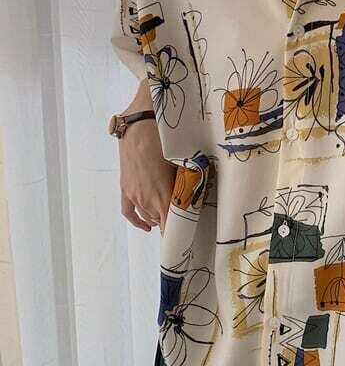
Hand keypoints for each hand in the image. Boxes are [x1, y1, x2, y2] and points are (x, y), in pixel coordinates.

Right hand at [118, 82, 175, 232]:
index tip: (187, 241)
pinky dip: (138, 221)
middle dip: (172, 222)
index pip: (171, 225)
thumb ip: (187, 182)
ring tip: (170, 216)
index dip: (178, 234)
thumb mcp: (181, 164)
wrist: (140, 124)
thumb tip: (197, 192)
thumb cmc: (165, 141)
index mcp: (162, 195)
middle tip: (184, 221)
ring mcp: (134, 194)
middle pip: (160, 221)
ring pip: (148, 216)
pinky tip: (146, 225)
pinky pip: (129, 212)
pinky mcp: (125, 188)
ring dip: (158, 218)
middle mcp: (146, 198)